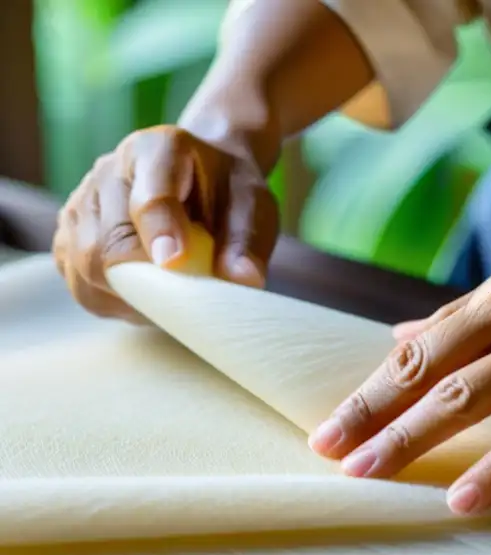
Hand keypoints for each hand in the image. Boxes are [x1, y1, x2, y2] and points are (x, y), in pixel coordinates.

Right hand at [53, 126, 277, 320]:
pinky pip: (79, 282)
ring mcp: (81, 202)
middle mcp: (108, 171)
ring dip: (127, 296)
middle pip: (106, 241)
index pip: (149, 198)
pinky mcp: (69, 234)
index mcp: (158, 151)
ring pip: (85, 267)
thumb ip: (247, 241)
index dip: (160, 233)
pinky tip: (143, 297)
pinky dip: (111, 301)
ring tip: (169, 297)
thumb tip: (242, 281)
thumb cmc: (227, 193)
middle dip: (144, 281)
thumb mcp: (253, 206)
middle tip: (185, 301)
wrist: (201, 176)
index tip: (174, 263)